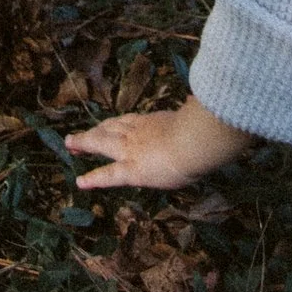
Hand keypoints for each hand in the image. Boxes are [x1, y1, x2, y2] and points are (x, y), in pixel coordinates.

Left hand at [66, 98, 246, 191]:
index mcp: (155, 121)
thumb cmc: (204, 130)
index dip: (117, 123)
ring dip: (85, 143)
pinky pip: (108, 175)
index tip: (110, 124)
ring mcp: (133, 149)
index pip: (131, 121)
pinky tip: (80, 183)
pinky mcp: (132, 169)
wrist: (196, 141)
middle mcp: (139, 131)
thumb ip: (203, 117)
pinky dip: (94, 178)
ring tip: (70, 144)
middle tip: (77, 135)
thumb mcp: (201, 120)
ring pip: (102, 143)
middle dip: (94, 131)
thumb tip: (221, 108)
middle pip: (111, 128)